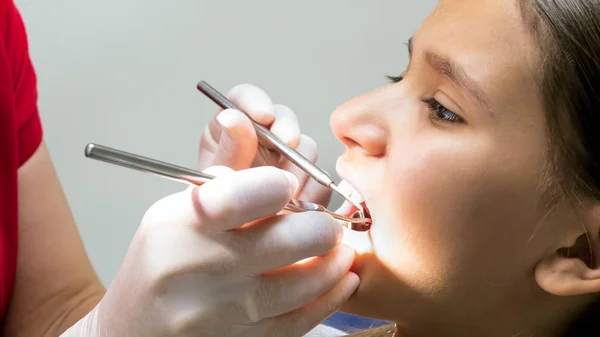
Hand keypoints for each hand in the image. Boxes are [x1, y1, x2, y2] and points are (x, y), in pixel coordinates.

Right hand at [62, 166, 358, 336]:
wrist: (135, 328)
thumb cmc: (161, 260)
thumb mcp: (175, 209)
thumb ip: (222, 173)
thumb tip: (248, 123)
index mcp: (178, 224)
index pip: (234, 198)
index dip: (275, 185)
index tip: (288, 182)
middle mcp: (198, 269)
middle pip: (284, 242)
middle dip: (320, 226)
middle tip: (327, 222)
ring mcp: (220, 312)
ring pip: (301, 285)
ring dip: (333, 261)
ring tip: (339, 248)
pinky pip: (300, 322)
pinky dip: (330, 298)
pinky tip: (341, 280)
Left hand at [197, 84, 330, 205]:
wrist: (229, 255)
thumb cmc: (212, 217)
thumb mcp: (214, 184)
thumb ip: (228, 152)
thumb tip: (233, 117)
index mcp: (229, 133)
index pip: (243, 99)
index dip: (255, 101)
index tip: (264, 115)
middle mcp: (260, 144)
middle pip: (284, 121)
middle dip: (288, 136)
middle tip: (288, 145)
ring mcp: (285, 164)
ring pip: (307, 150)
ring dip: (301, 169)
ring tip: (288, 191)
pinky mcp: (306, 185)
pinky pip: (320, 179)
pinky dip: (315, 191)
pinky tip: (303, 206)